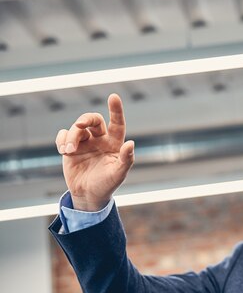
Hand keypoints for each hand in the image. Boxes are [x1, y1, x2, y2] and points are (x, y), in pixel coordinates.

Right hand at [55, 94, 134, 210]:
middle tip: (79, 125)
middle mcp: (100, 140)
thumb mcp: (119, 174)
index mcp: (114, 143)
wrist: (88, 196)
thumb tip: (131, 143)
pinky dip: (61, 139)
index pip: (117, 123)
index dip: (116, 110)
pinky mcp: (70, 148)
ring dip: (71, 136)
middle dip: (85, 119)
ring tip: (69, 151)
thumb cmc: (107, 184)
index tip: (113, 96)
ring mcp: (85, 143)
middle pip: (93, 120)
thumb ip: (126, 159)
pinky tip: (63, 150)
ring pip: (77, 127)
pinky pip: (63, 135)